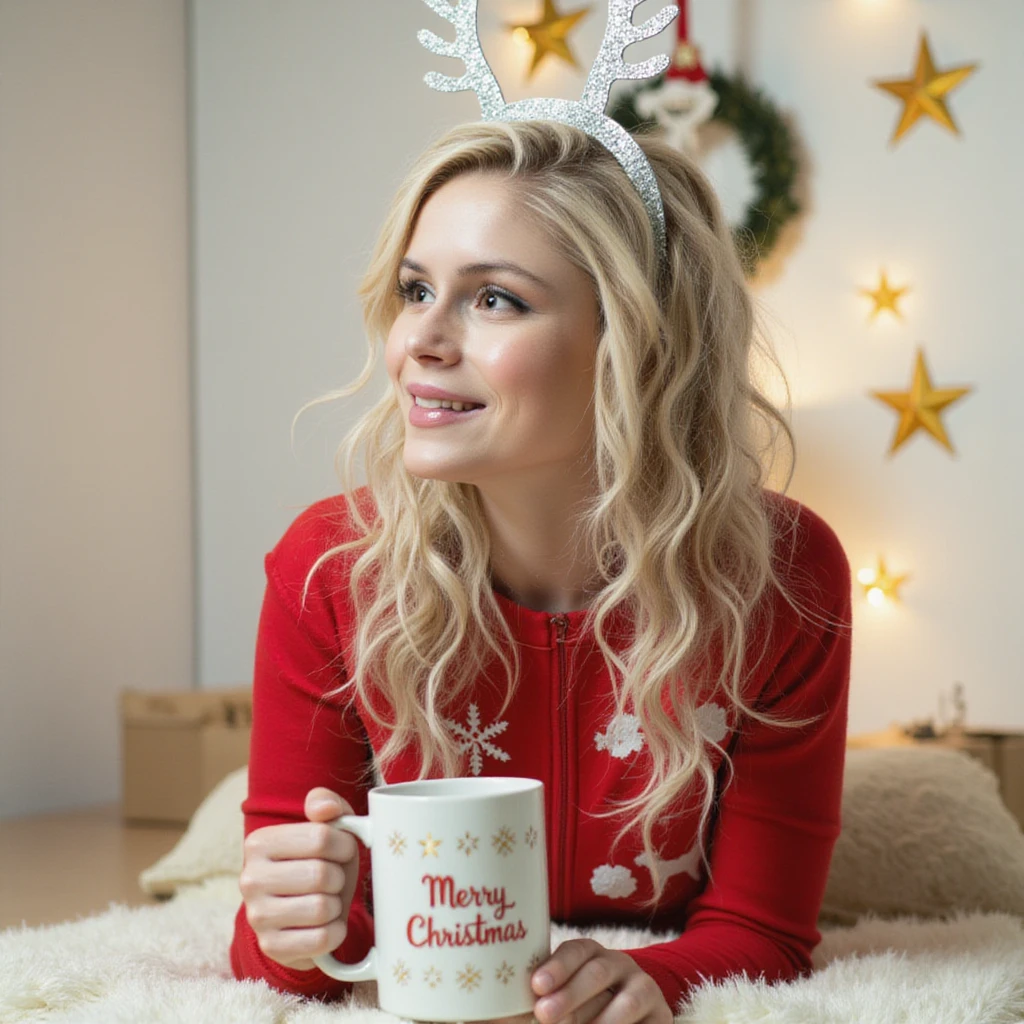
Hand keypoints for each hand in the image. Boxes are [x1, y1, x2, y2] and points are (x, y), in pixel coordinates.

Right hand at [238, 787, 359, 970]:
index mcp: (260, 842)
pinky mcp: (271, 947)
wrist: (305, 912)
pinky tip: (326, 924)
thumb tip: (326, 808)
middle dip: (339, 877)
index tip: (343, 850)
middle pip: (321, 875)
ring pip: (321, 908)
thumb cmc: (319, 863)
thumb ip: (327, 805)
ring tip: (327, 900)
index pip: (321, 837)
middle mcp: (250, 879)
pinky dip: (335, 932)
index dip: (345, 845)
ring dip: (337, 905)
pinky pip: (321, 940)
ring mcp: (257, 916)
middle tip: (333, 879)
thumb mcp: (327, 828)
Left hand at [527, 938, 672, 1023]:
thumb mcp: (565, 995)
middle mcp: (620, 965)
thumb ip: (543, 998)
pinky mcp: (662, 1016)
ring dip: (601, 1021)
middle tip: (544, 1014)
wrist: (636, 1015)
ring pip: (626, 1002)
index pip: (576, 950)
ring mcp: (644, 989)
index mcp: (592, 954)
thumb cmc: (584, 1005)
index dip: (557, 966)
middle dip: (570, 995)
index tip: (536, 985)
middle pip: (597, 973)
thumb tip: (499, 1015)